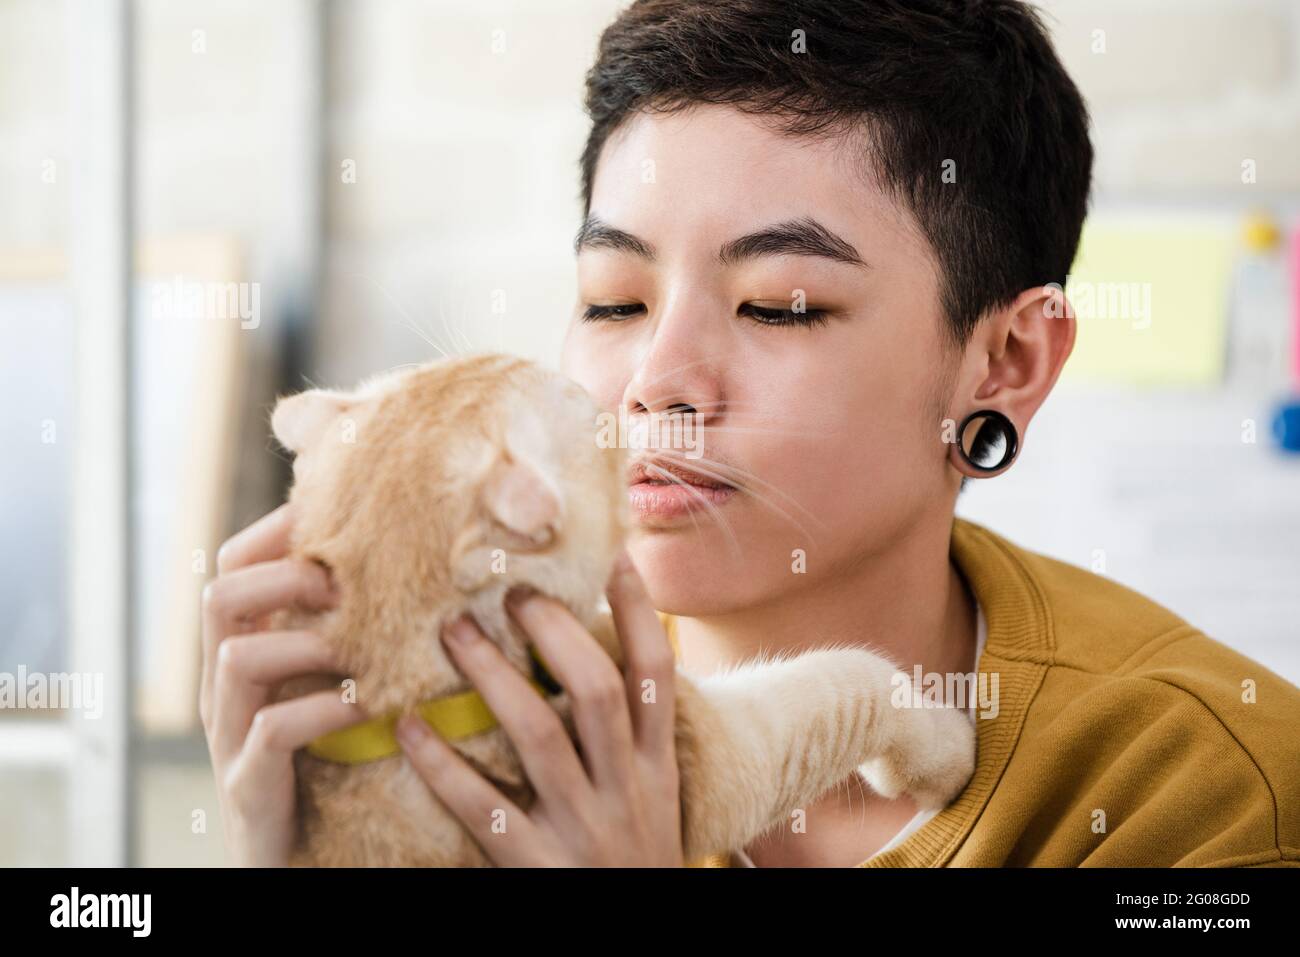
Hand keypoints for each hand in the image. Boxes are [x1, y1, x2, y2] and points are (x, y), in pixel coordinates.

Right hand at [199, 502, 369, 866]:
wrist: (301, 861)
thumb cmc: (329, 763)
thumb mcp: (333, 683)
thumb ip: (350, 630)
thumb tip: (410, 563)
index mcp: (244, 651)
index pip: (234, 564)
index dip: (280, 531)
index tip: (338, 516)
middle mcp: (224, 688)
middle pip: (220, 596)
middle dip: (285, 575)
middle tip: (346, 584)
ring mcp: (229, 738)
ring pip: (236, 658)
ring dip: (308, 641)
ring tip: (363, 647)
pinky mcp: (249, 789)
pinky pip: (271, 732)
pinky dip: (323, 710)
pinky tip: (367, 707)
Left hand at [396, 551, 683, 865]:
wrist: (641, 946)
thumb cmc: (635, 864)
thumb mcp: (652, 800)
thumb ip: (630, 741)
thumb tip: (589, 664)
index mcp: (658, 767)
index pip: (657, 673)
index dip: (639, 610)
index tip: (612, 554)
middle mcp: (629, 789)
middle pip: (596, 689)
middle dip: (554, 631)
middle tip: (508, 588)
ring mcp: (585, 828)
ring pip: (540, 735)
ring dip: (493, 677)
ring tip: (452, 631)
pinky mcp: (539, 867)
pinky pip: (485, 811)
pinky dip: (445, 766)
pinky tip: (407, 728)